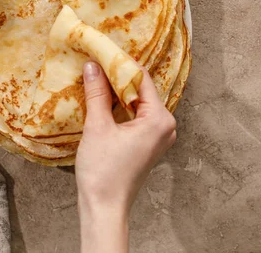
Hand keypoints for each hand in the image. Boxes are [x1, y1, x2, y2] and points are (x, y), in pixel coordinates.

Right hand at [76, 62, 176, 252]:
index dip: (123, 64)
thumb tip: (93, 66)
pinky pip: (138, 117)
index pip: (143, 80)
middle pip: (143, 91)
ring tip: (99, 77)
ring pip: (140, 104)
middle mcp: (166, 126)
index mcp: (160, 119)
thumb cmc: (104, 172)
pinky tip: (105, 100)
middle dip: (121, 78)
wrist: (105, 208)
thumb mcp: (98, 127)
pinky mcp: (149, 145)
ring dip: (120, 93)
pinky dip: (123, 108)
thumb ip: (97, 94)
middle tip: (100, 62)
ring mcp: (159, 137)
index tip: (105, 52)